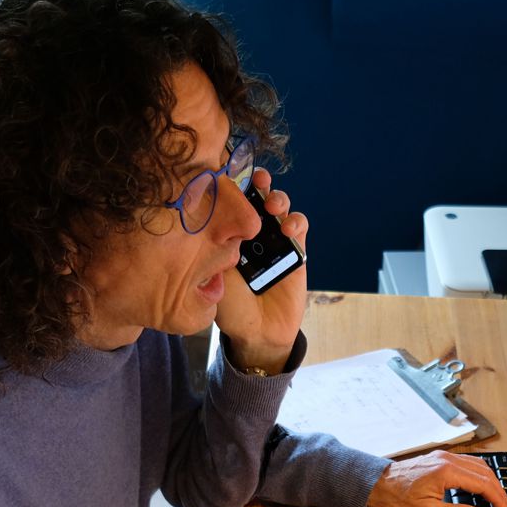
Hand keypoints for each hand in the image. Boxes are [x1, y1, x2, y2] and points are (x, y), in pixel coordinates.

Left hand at [215, 168, 307, 370]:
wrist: (256, 333)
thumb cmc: (230, 307)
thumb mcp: (212, 275)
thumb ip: (212, 250)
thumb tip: (206, 218)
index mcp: (231, 234)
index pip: (233, 200)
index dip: (234, 183)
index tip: (229, 173)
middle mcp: (254, 233)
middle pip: (258, 196)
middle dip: (258, 184)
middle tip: (256, 183)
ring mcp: (276, 241)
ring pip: (281, 207)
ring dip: (278, 199)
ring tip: (272, 206)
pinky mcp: (296, 253)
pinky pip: (300, 229)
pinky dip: (296, 222)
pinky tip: (288, 230)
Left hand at [366, 451, 506, 506]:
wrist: (375, 485)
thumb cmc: (397, 500)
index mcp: (447, 471)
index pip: (484, 484)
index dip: (498, 500)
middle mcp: (448, 459)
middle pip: (485, 472)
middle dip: (498, 491)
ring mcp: (444, 457)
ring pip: (478, 465)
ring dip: (490, 481)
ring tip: (496, 499)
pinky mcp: (439, 459)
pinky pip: (467, 463)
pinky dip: (479, 474)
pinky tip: (480, 486)